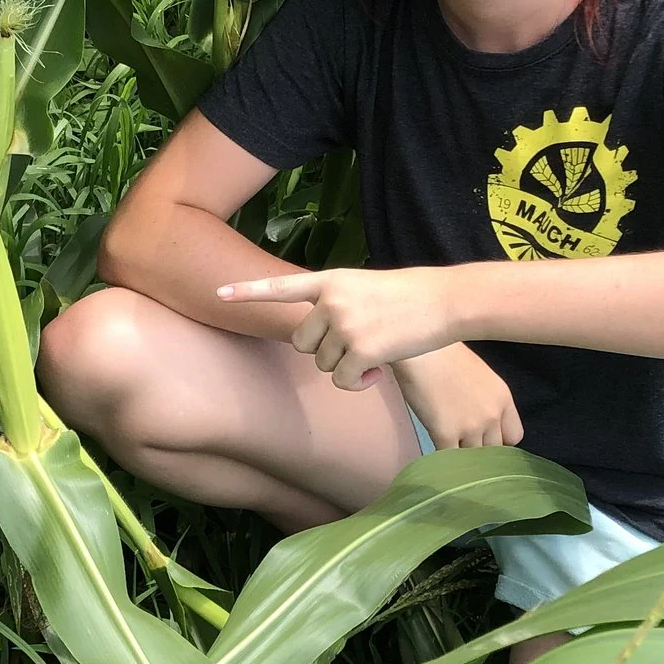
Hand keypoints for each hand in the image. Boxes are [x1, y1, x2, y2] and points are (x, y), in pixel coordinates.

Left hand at [217, 266, 455, 389]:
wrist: (445, 300)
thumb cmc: (410, 297)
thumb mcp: (365, 287)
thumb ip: (337, 303)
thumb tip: (319, 338)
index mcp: (331, 280)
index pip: (281, 287)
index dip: (248, 292)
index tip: (218, 293)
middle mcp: (332, 301)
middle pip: (303, 343)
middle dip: (324, 351)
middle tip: (356, 346)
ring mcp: (345, 324)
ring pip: (323, 363)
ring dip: (345, 367)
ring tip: (375, 351)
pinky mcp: (360, 349)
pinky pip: (343, 380)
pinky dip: (358, 383)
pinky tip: (378, 373)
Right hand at [393, 345, 523, 449]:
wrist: (419, 351)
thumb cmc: (444, 354)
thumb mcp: (480, 375)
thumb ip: (486, 400)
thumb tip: (480, 420)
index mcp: (503, 399)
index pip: (514, 436)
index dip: (498, 439)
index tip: (484, 436)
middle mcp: (492, 415)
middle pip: (494, 451)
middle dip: (479, 449)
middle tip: (462, 441)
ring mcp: (470, 427)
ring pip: (472, 458)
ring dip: (460, 455)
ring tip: (446, 444)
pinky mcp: (446, 433)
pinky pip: (448, 458)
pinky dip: (441, 458)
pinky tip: (433, 445)